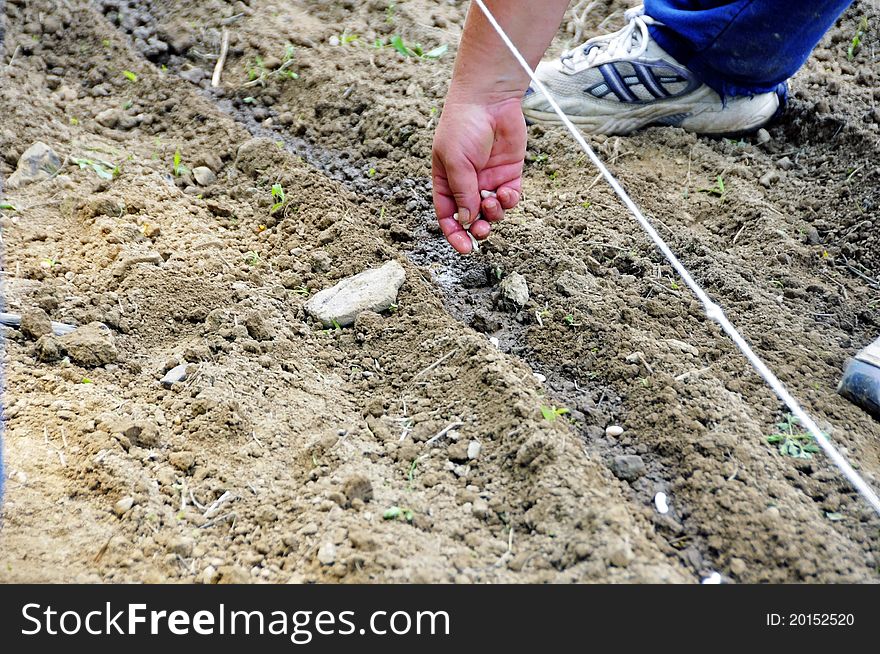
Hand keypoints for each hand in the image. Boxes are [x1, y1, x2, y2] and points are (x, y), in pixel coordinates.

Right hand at [431, 97, 524, 253]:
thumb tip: (468, 221)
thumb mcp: (455, 161)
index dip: (455, 234)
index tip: (465, 248)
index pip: (448, 216)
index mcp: (446, 182)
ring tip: (493, 202)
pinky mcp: (509, 174)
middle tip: (482, 229)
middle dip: (477, 228)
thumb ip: (462, 193)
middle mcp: (467, 184)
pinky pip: (510, 198)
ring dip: (494, 213)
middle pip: (471, 218)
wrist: (490, 99)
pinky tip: (507, 193)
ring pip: (493, 212)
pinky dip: (509, 201)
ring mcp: (488, 180)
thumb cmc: (463, 125)